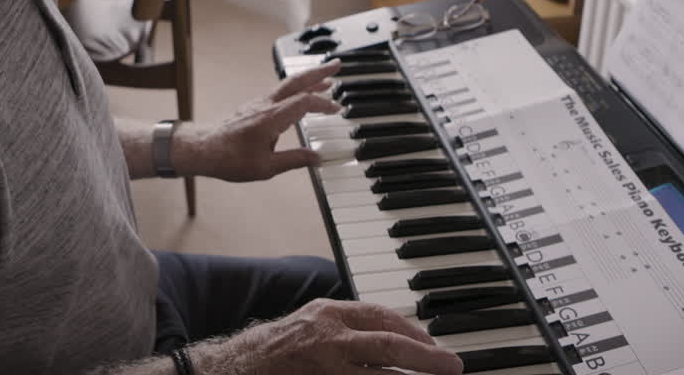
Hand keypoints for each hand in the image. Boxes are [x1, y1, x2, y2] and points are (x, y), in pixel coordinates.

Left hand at [176, 60, 341, 181]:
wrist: (202, 149)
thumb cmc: (229, 158)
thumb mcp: (266, 167)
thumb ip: (295, 160)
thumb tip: (317, 158)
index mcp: (271, 118)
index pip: (304, 102)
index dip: (323, 104)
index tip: (336, 109)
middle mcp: (265, 105)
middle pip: (297, 81)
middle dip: (318, 71)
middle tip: (337, 64)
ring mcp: (258, 104)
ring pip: (287, 84)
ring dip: (308, 79)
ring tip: (325, 79)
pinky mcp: (253, 107)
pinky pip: (279, 92)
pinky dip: (294, 89)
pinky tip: (299, 95)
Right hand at [192, 299, 463, 374]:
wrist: (230, 368)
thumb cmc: (274, 348)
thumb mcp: (311, 323)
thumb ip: (346, 327)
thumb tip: (392, 337)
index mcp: (328, 314)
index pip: (382, 316)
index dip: (414, 332)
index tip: (436, 346)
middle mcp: (327, 336)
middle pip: (388, 344)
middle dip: (426, 356)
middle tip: (452, 366)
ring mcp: (323, 365)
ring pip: (378, 374)